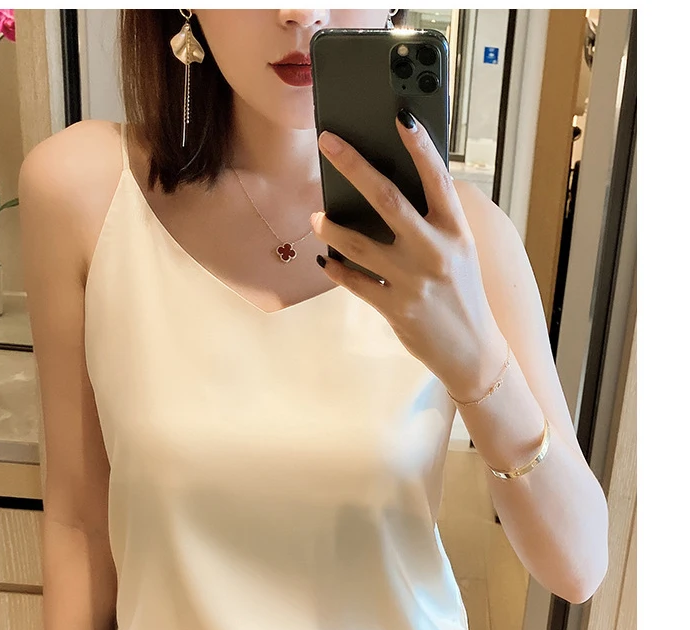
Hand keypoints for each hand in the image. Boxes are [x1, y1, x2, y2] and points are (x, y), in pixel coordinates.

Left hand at [311, 112, 505, 401]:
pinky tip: (325, 259)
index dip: (420, 145)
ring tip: (317, 217)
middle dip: (355, 166)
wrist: (475, 352)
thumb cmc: (464, 294)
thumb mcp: (462, 252)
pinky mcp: (396, 309)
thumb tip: (394, 188)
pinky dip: (337, 269)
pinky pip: (356, 283)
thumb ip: (436, 222)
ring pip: (361, 244)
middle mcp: (436, 252)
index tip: (400, 115)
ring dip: (333, 227)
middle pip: (388, 199)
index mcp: (457, 231)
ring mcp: (413, 282)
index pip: (438, 178)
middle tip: (329, 143)